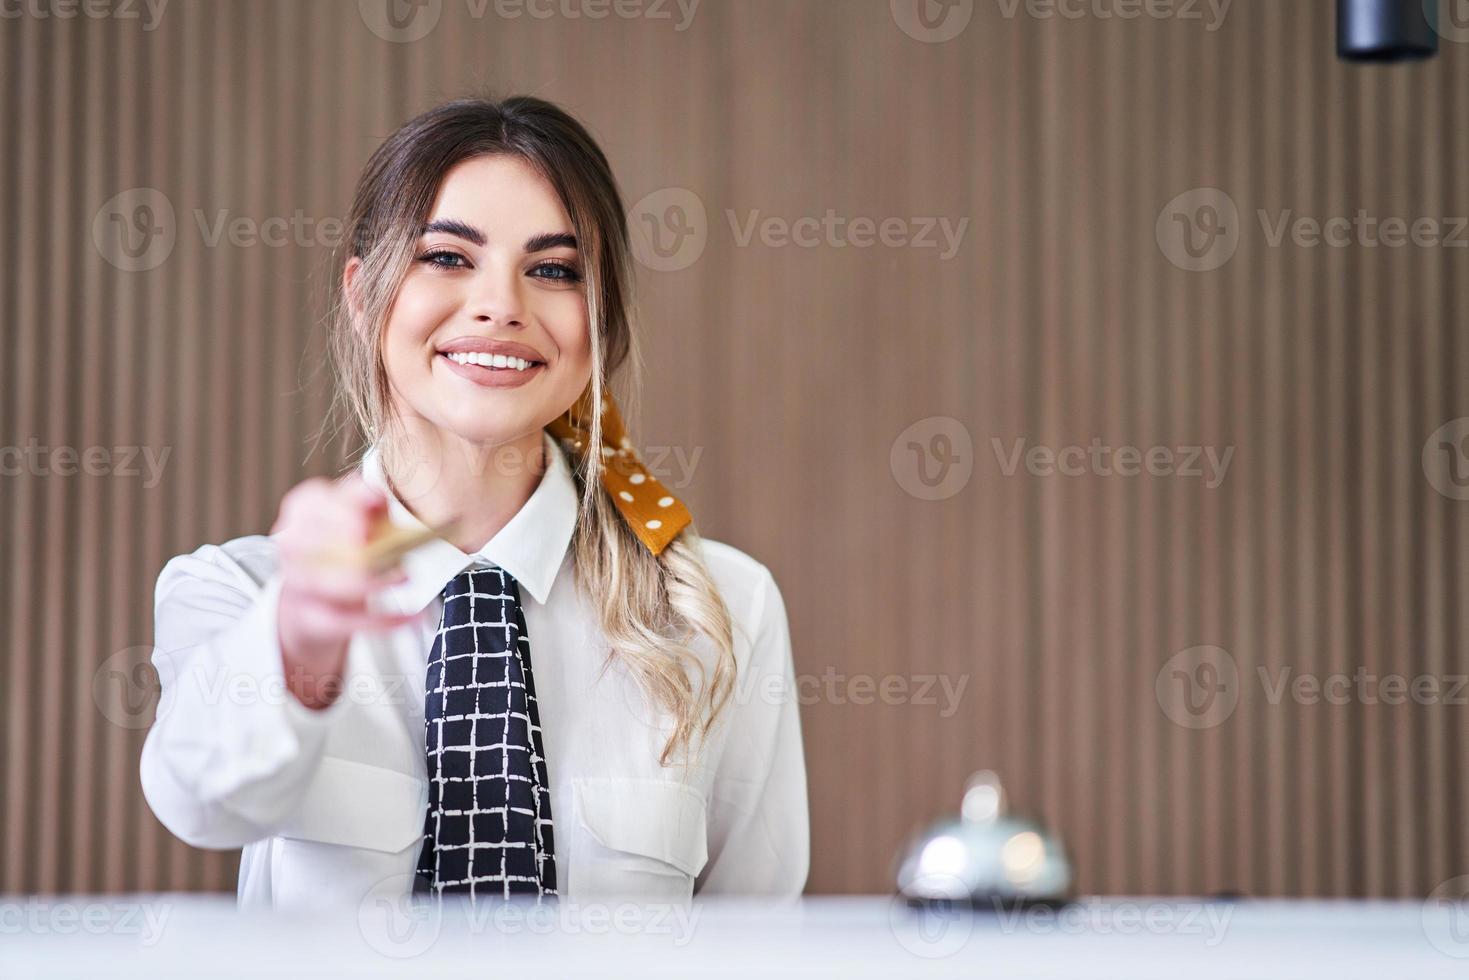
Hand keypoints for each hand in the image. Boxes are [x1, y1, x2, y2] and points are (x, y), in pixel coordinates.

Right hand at [271, 472, 423, 708]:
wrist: (316, 598)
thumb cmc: (343, 546)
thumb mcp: (359, 516)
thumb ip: (370, 502)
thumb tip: (376, 496)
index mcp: (304, 510)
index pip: (313, 502)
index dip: (345, 505)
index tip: (376, 504)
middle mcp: (292, 545)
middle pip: (311, 542)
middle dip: (352, 543)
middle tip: (393, 546)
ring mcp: (297, 584)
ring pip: (325, 584)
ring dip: (370, 583)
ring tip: (406, 576)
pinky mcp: (311, 618)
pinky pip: (345, 621)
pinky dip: (382, 620)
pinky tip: (412, 616)